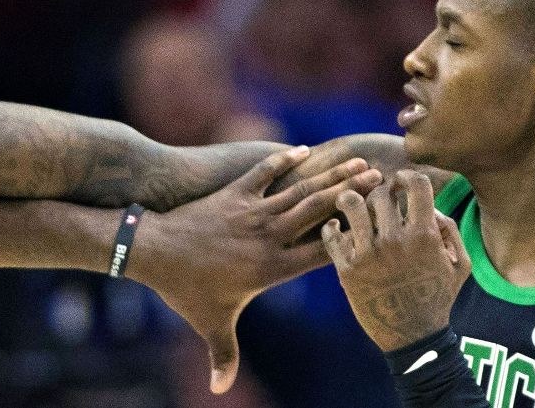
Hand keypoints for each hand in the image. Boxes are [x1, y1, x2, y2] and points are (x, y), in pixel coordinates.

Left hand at [131, 147, 382, 393]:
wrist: (154, 251)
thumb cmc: (185, 291)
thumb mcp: (211, 324)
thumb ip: (224, 356)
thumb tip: (219, 391)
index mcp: (272, 268)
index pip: (322, 251)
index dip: (352, 236)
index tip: (379, 223)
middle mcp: (268, 236)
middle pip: (319, 211)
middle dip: (351, 193)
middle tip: (379, 178)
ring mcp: (251, 211)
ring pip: (298, 188)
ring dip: (329, 173)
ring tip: (356, 161)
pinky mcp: (233, 193)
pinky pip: (264, 173)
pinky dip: (283, 161)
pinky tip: (304, 151)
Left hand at [321, 170, 470, 351]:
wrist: (412, 336)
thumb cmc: (437, 297)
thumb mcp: (459, 265)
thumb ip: (450, 230)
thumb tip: (431, 207)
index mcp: (424, 235)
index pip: (416, 184)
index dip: (408, 176)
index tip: (401, 181)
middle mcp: (395, 240)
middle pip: (380, 193)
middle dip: (379, 191)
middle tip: (377, 198)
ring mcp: (369, 254)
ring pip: (351, 205)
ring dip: (349, 199)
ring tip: (348, 201)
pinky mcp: (347, 268)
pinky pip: (331, 235)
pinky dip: (330, 227)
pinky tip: (334, 227)